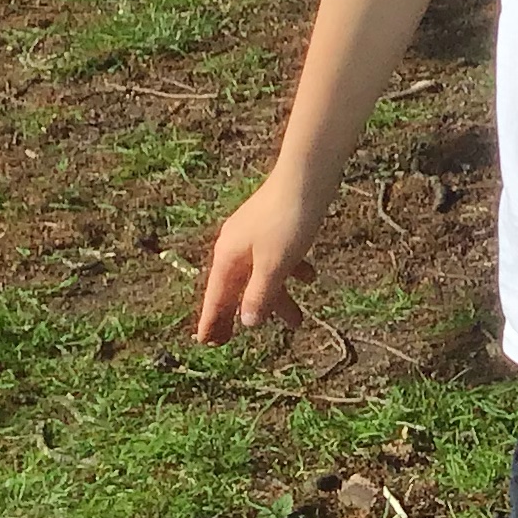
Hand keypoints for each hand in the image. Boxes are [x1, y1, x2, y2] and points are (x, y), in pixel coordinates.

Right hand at [197, 179, 319, 341]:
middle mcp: (236, 245)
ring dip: (278, 297)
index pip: (217, 297)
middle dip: (242, 314)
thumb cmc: (288, 220)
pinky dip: (291, 271)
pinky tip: (310, 278)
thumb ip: (260, 293)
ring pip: (263, 274)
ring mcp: (255, 233)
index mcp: (228, 256)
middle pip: (237, 288)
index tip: (206, 343)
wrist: (307, 174)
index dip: (213, 320)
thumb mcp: (275, 264)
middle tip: (235, 341)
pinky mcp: (276, 225)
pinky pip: (279, 257)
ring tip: (297, 321)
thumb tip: (246, 321)